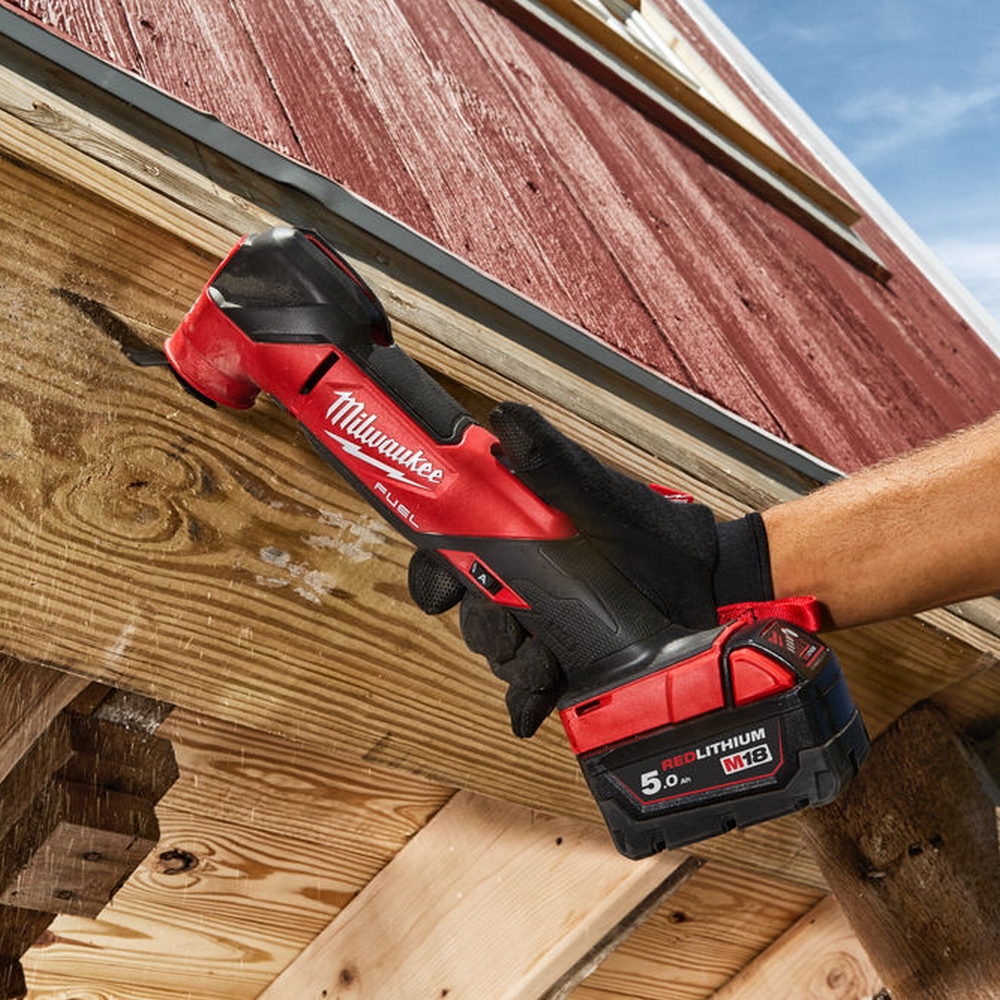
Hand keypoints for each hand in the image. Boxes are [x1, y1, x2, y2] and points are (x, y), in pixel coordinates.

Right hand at [408, 403, 746, 736]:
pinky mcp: (568, 665)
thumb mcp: (599, 497)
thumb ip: (551, 462)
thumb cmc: (654, 532)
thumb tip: (503, 417)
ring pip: (498, 651)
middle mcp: (525, 579)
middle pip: (471, 609)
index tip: (440, 590)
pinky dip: (523, 702)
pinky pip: (528, 691)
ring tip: (543, 662)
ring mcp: (546, 623)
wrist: (711, 586)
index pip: (451, 550)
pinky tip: (531, 709)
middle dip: (481, 625)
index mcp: (519, 536)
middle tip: (509, 628)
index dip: (432, 571)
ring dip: (510, 662)